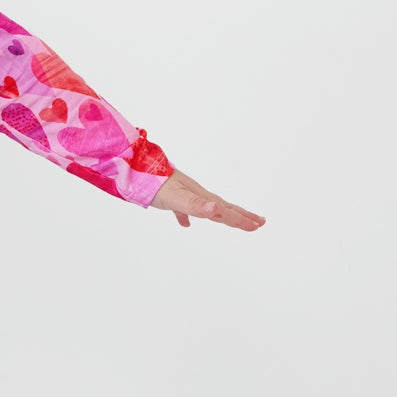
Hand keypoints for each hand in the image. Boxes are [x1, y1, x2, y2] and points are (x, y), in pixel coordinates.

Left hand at [149, 168, 263, 229]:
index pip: (224, 211)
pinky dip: (187, 217)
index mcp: (200, 197)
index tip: (257, 226)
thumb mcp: (176, 198)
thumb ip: (195, 205)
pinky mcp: (170, 197)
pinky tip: (186, 224)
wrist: (136, 170)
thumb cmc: (156, 185)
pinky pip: (184, 209)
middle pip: (223, 208)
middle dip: (241, 216)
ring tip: (232, 220)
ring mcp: (184, 194)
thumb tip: (215, 209)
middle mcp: (196, 194)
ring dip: (222, 214)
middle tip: (260, 223)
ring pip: (208, 207)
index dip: (240, 220)